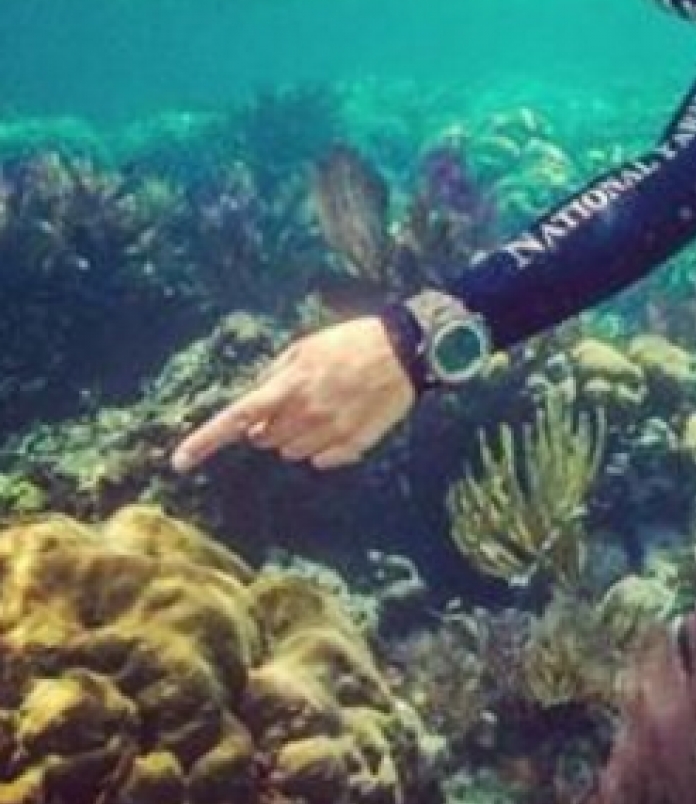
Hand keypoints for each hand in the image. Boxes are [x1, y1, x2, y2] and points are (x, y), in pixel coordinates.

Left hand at [171, 317, 416, 473]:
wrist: (407, 350)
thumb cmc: (353, 342)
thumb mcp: (306, 346)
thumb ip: (275, 375)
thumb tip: (255, 403)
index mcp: (290, 386)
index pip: (236, 419)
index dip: (204, 442)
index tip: (179, 462)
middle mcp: (306, 413)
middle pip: (265, 440)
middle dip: (269, 426)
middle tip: (295, 402)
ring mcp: (331, 432)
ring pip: (291, 453)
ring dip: (297, 436)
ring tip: (324, 407)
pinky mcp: (354, 444)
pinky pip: (322, 460)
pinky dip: (324, 447)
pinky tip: (341, 421)